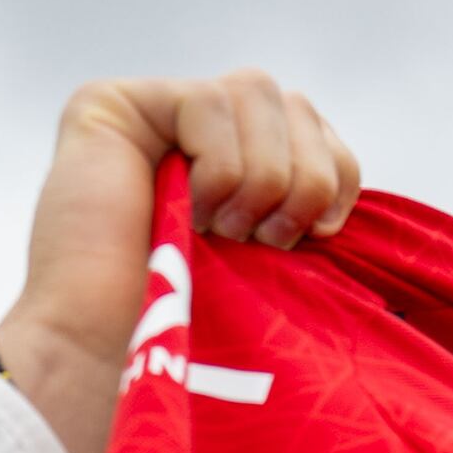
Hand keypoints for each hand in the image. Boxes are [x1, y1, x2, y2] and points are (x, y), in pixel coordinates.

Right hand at [0, 73, 362, 452]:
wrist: (110, 361)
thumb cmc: (186, 335)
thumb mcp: (268, 260)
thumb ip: (298, 202)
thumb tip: (343, 181)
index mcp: (231, 167)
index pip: (313, 128)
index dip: (335, 174)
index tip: (319, 235)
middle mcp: (189, 134)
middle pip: (292, 102)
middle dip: (303, 177)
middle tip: (263, 242)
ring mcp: (148, 115)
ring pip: (257, 91)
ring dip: (262, 176)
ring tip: (221, 231)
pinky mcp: (112, 106)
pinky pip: (210, 102)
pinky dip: (219, 170)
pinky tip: (185, 212)